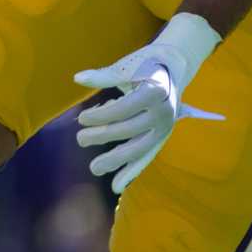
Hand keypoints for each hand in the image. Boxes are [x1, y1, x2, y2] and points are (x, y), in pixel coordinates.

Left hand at [72, 13, 224, 194]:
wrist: (173, 68)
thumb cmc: (145, 65)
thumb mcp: (126, 67)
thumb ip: (103, 75)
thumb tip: (77, 78)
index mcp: (154, 92)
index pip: (124, 109)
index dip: (102, 115)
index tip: (82, 118)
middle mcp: (163, 113)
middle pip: (129, 130)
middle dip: (103, 136)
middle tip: (80, 139)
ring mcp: (164, 128)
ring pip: (138, 148)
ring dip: (116, 160)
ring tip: (94, 168)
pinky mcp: (162, 137)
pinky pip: (146, 157)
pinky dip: (131, 171)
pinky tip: (116, 186)